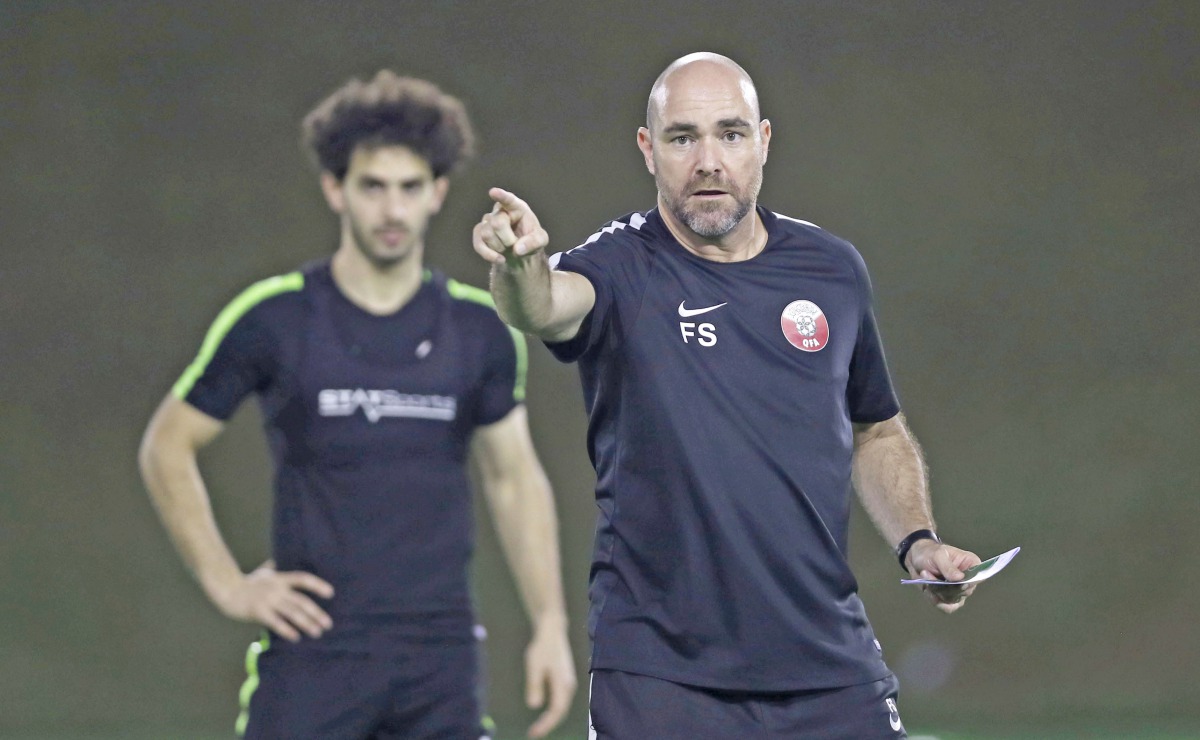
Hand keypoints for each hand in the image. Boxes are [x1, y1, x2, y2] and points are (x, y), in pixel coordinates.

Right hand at [211, 564, 333, 641]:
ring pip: (292, 613)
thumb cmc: (247, 582)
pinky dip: (287, 630)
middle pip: (301, 601)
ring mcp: (268, 600)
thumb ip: (273, 568)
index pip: (303, 579)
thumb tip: (278, 561)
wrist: (226, 590)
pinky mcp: (258, 612)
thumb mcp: (263, 573)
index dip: (317, 585)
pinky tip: (296, 637)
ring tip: (317, 632)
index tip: (330, 593)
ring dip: (306, 623)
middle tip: (328, 624)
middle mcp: (277, 589)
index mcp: (280, 579)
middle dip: (316, 613)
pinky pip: (276, 622)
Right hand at [473, 188, 548, 264]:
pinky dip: (489, 255)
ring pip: (487, 234)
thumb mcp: (541, 241)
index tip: (493, 192)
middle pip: (497, 223)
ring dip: (500, 247)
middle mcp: (500, 210)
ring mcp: (487, 220)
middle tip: (514, 244)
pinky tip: (500, 259)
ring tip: (507, 248)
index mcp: (517, 207)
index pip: (508, 200)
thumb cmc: (531, 239)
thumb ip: (534, 243)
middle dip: (507, 239)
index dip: (501, 196)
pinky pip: (478, 244)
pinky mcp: (479, 233)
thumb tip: (516, 250)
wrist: (519, 250)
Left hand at [524, 616, 576, 738]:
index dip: (546, 724)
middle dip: (548, 724)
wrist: (552, 632)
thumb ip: (534, 686)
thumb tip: (534, 705)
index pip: (557, 711)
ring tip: (537, 727)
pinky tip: (544, 714)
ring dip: (551, 719)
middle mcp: (569, 686)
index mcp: (563, 683)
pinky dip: (553, 711)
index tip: (534, 732)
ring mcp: (568, 683)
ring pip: (562, 707)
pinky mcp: (565, 681)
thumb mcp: (534, 666)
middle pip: (561, 711)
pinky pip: (561, 701)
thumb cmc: (542, 647)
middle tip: (533, 733)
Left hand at [907, 540, 980, 613]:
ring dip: (937, 592)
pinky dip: (936, 600)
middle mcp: (968, 579)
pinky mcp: (950, 598)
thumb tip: (960, 578)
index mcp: (971, 564)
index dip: (967, 583)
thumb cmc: (929, 553)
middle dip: (944, 586)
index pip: (979, 578)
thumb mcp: (937, 555)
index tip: (953, 581)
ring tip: (925, 579)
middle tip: (926, 573)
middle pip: (964, 591)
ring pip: (954, 600)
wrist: (915, 560)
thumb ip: (948, 567)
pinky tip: (927, 590)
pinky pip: (947, 607)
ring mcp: (960, 590)